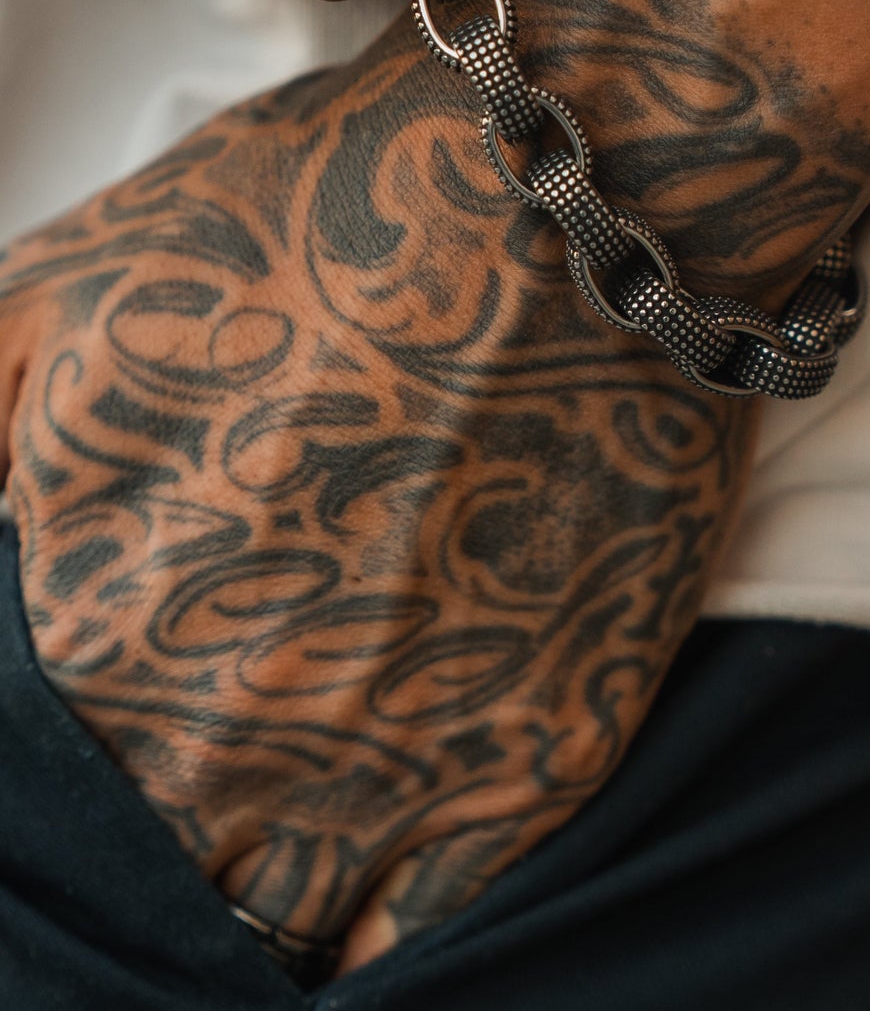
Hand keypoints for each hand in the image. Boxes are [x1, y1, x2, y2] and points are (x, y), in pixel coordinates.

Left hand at [0, 22, 756, 972]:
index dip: (93, 719)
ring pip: (272, 911)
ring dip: (264, 863)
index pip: (49, 769)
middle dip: (174, 786)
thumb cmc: (318, 221)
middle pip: (161, 845)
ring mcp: (387, 767)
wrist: (556, 201)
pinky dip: (370, 917)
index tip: (147, 660)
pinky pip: (407, 931)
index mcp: (97, 625)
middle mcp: (229, 730)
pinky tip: (361, 861)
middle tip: (235, 692)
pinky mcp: (528, 767)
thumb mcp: (59, 288)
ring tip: (289, 771)